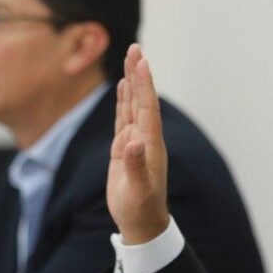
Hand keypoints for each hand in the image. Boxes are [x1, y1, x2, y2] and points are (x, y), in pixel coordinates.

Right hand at [106, 44, 169, 243]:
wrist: (142, 224)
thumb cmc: (140, 209)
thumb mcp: (136, 189)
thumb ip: (134, 165)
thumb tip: (134, 142)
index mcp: (150, 144)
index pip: (147, 107)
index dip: (144, 84)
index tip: (141, 60)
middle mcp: (145, 138)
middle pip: (142, 99)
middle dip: (138, 74)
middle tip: (135, 48)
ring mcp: (135, 142)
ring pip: (133, 105)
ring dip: (132, 83)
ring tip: (130, 59)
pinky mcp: (125, 149)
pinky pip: (124, 119)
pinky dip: (123, 102)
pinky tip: (122, 89)